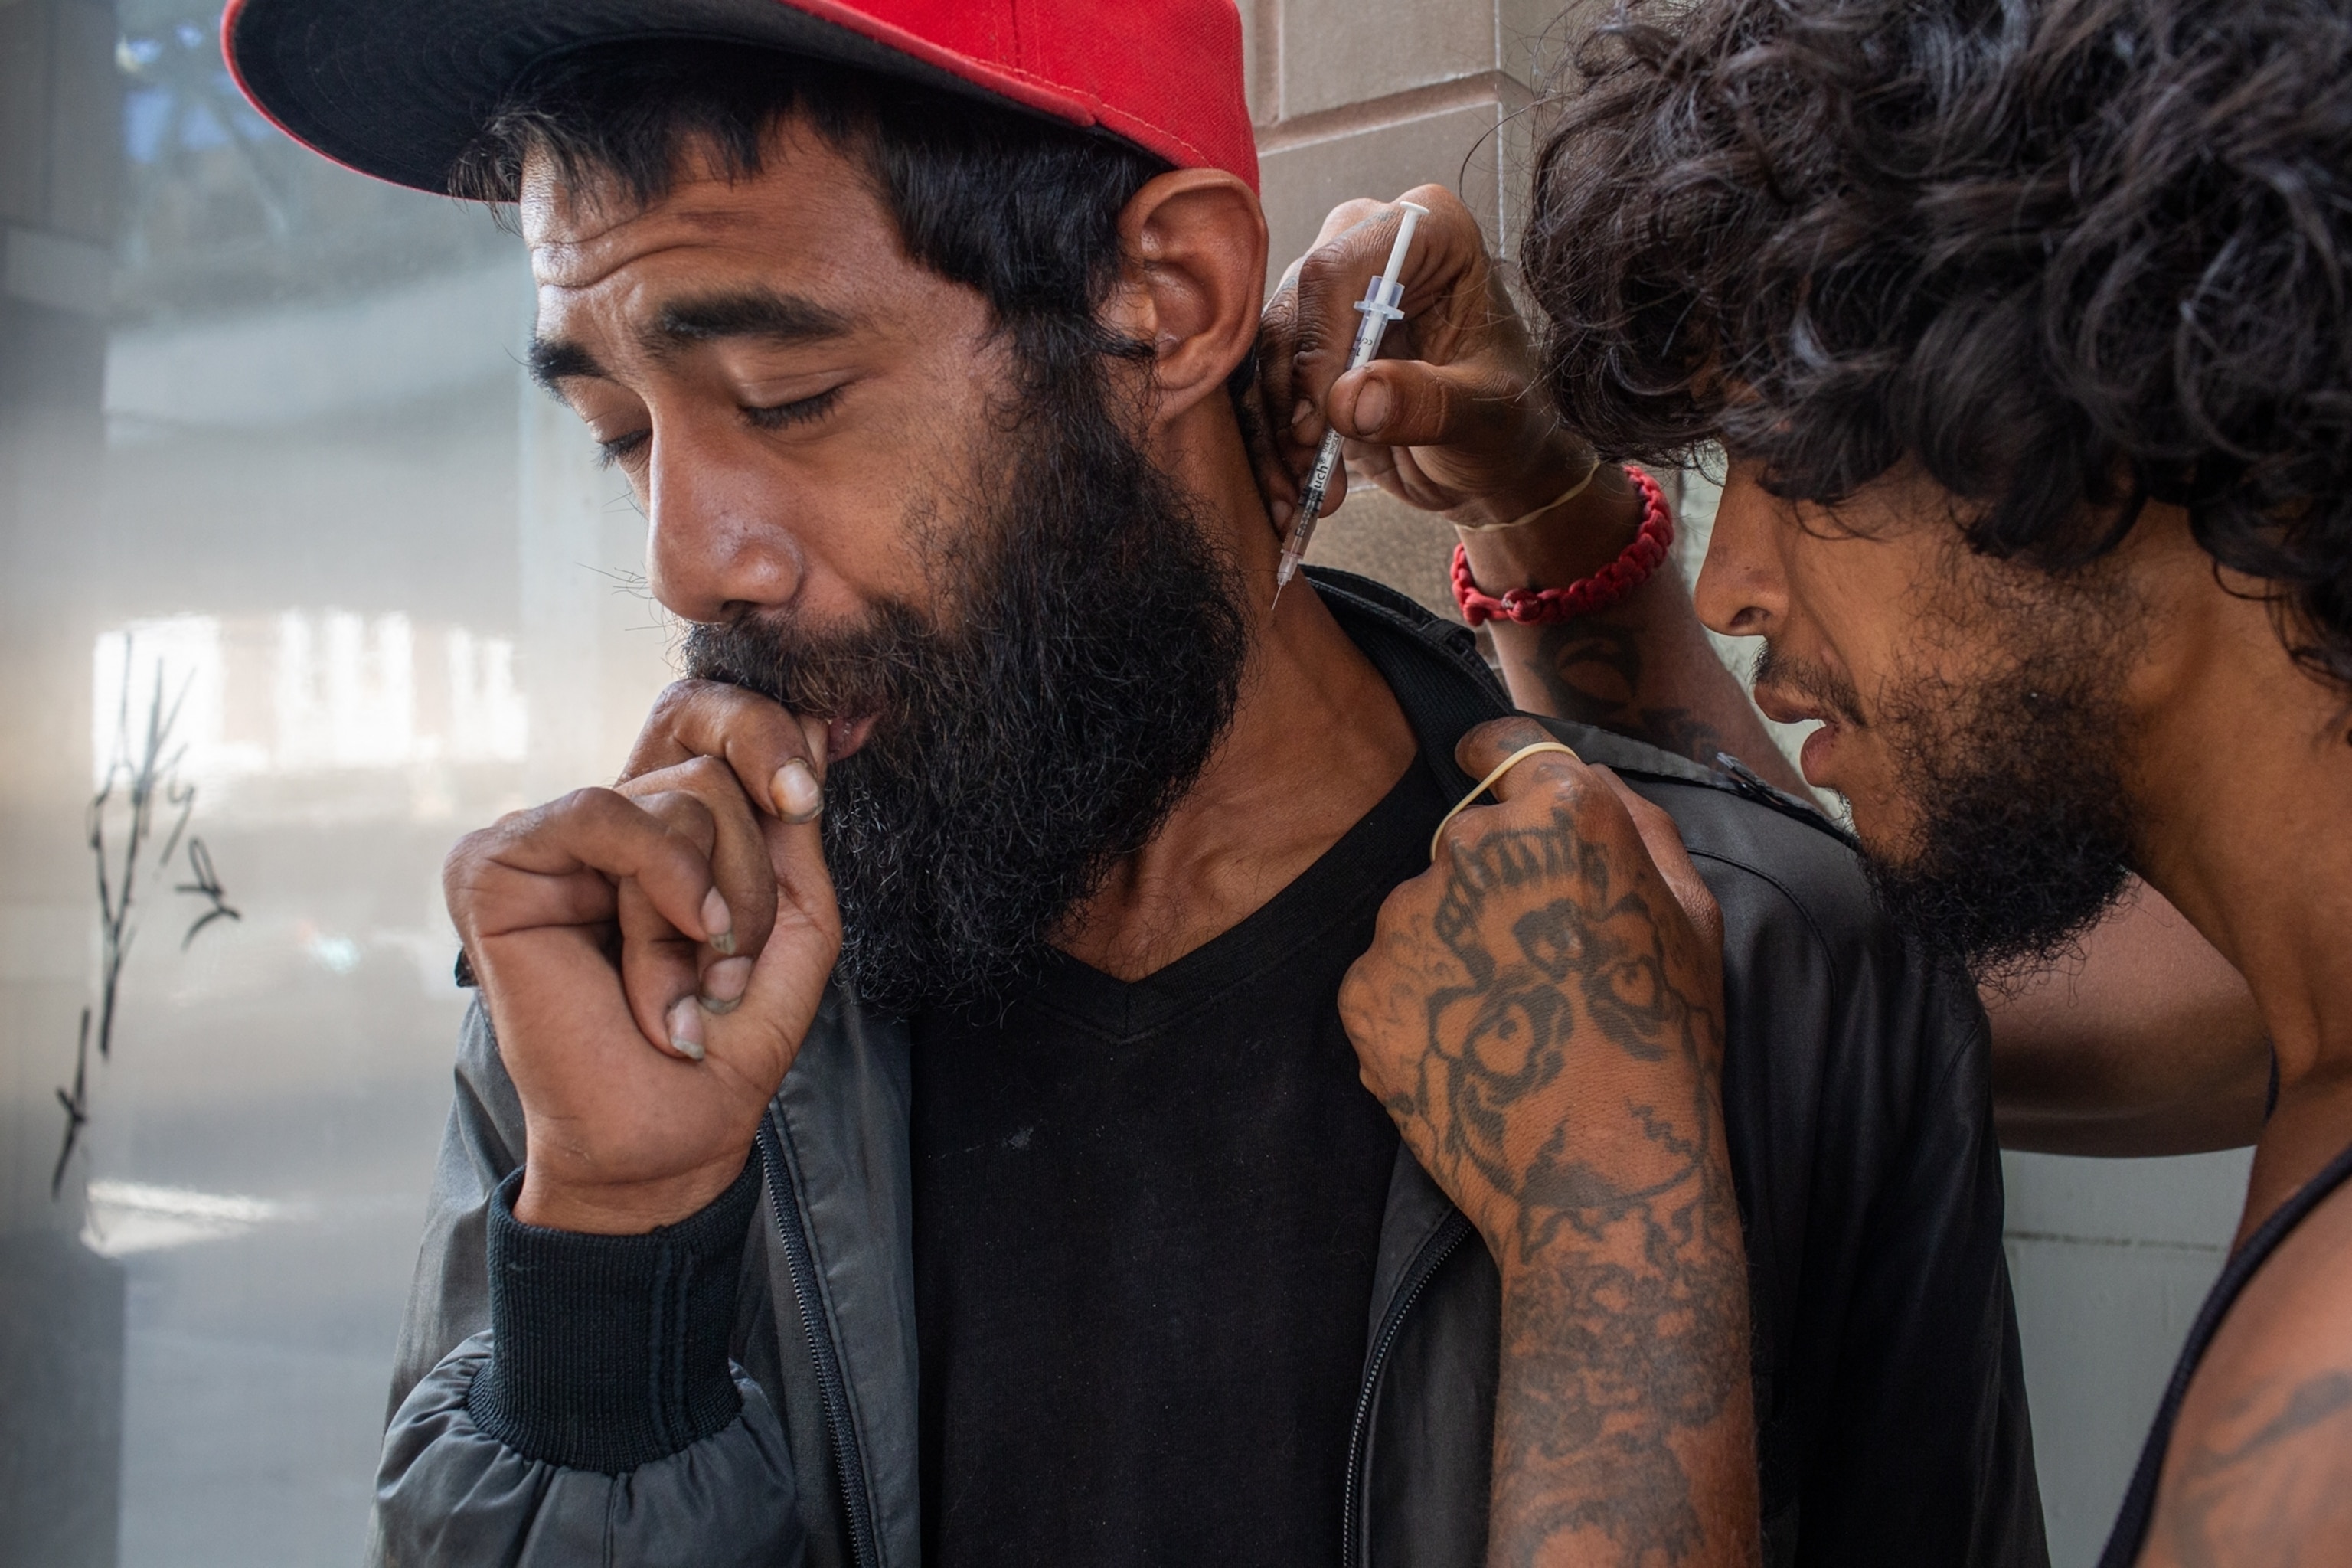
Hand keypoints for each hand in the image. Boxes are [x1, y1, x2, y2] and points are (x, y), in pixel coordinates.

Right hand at [444, 700, 840, 1233]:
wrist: (668, 1135)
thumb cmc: (724, 1038)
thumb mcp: (794, 921)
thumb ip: (794, 828)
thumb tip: (807, 726)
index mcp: (657, 825)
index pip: (704, 716)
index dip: (767, 737)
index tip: (807, 799)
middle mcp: (598, 823)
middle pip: (712, 772)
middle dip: (749, 883)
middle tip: (724, 970)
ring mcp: (543, 839)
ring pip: (679, 798)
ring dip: (711, 909)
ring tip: (687, 987)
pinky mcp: (494, 865)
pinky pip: (602, 812)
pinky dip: (661, 880)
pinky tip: (674, 948)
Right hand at [1257, 186, 1595, 531]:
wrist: (1488, 460)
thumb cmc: (1506, 422)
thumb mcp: (1484, 419)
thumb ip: (1426, 404)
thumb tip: (1347, 401)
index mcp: (1428, 233)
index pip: (1339, 267)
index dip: (1317, 344)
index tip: (1318, 421)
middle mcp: (1367, 248)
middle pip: (1289, 308)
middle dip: (1288, 398)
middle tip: (1305, 466)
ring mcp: (1328, 297)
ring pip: (1265, 354)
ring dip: (1272, 432)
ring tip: (1298, 495)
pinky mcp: (1303, 348)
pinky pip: (1261, 389)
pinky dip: (1267, 445)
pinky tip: (1288, 494)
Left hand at [1340, 716, 1757, 1564]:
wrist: (1600, 1175)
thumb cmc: (1663, 1042)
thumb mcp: (1690, 914)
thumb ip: (1633, 820)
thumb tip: (1570, 770)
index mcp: (1561, 815)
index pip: (1503, 747)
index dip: (1498, 764)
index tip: (1494, 786)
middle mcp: (1469, 850)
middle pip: (1462, 842)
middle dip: (1492, 886)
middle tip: (1540, 966)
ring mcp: (1407, 922)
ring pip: (1421, 914)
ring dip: (1452, 950)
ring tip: (1512, 1023)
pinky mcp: (1367, 991)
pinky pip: (1387, 980)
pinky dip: (1419, 1008)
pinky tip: (1471, 1053)